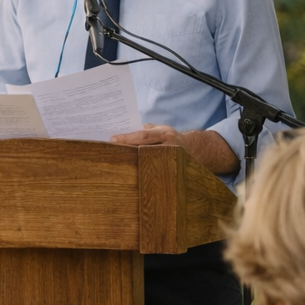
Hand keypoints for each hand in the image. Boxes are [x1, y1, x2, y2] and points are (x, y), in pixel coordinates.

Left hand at [109, 125, 239, 175]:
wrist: (195, 149)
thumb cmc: (171, 138)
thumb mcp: (160, 129)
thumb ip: (146, 129)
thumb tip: (127, 128)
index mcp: (164, 134)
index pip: (143, 136)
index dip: (128, 138)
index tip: (112, 139)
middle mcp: (168, 146)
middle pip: (143, 149)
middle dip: (126, 150)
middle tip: (110, 153)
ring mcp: (169, 160)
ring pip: (147, 162)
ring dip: (131, 163)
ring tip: (116, 165)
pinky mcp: (170, 171)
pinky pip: (153, 172)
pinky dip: (141, 173)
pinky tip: (129, 176)